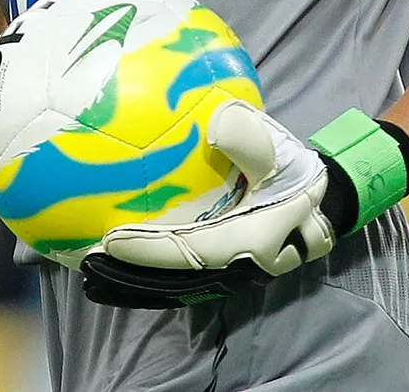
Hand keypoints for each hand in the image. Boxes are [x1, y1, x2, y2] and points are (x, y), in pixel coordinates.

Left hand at [80, 100, 334, 307]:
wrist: (320, 200)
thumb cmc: (293, 173)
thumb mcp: (279, 153)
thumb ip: (250, 140)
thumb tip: (219, 123)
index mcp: (246, 241)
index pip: (189, 252)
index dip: (149, 251)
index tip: (111, 241)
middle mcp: (234, 267)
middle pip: (173, 280)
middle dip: (130, 277)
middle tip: (87, 266)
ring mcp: (227, 273)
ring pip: (174, 286)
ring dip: (134, 283)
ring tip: (91, 276)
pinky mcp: (220, 268)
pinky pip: (180, 279)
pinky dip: (149, 277)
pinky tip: (118, 269)